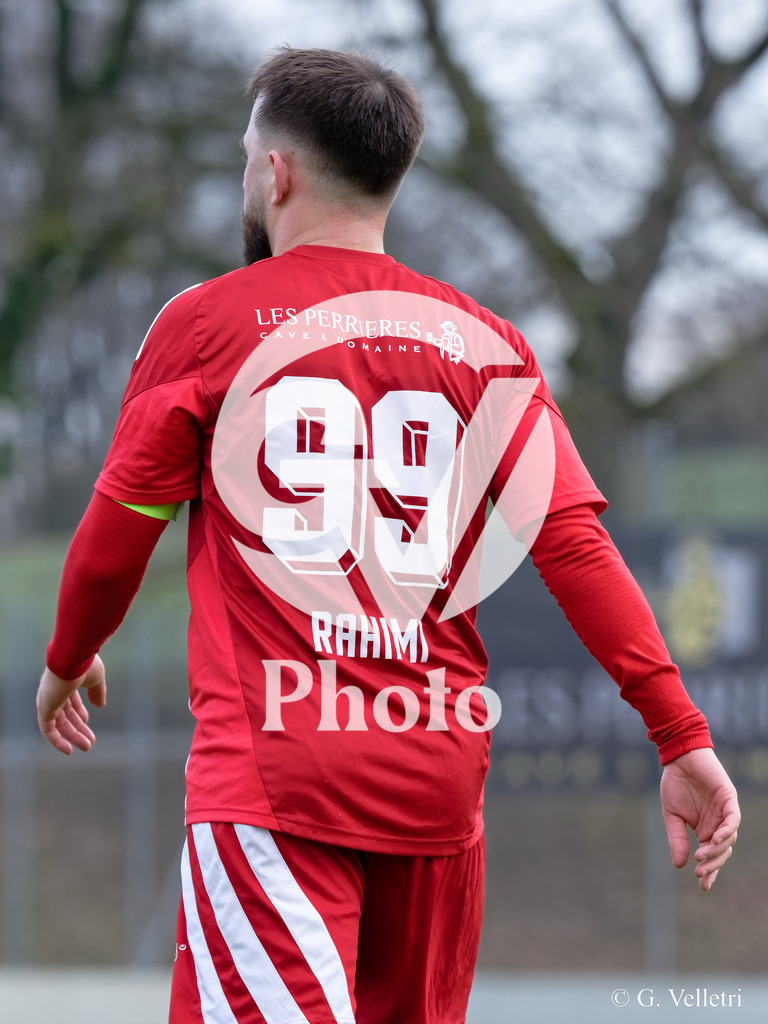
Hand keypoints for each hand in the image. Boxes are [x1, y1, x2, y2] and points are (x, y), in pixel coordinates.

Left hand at [36, 655, 106, 754]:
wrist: (73, 656)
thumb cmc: (85, 663)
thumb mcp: (96, 679)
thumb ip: (97, 692)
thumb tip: (101, 705)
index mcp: (64, 681)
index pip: (69, 701)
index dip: (78, 712)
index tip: (87, 721)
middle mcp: (54, 691)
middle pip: (65, 715)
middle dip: (78, 728)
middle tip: (90, 741)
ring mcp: (48, 700)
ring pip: (59, 724)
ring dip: (73, 736)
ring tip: (88, 746)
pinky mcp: (44, 708)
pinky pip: (48, 729)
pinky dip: (56, 740)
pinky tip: (69, 749)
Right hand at [660, 747, 739, 891]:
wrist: (678, 757)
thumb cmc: (675, 783)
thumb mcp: (671, 815)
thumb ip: (677, 838)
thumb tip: (679, 865)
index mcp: (705, 829)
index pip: (712, 855)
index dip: (710, 872)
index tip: (703, 886)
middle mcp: (718, 823)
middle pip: (723, 851)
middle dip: (713, 865)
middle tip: (700, 873)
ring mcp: (725, 811)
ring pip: (729, 838)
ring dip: (717, 850)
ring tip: (702, 856)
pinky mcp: (729, 798)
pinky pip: (733, 819)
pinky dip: (727, 831)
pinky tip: (715, 839)